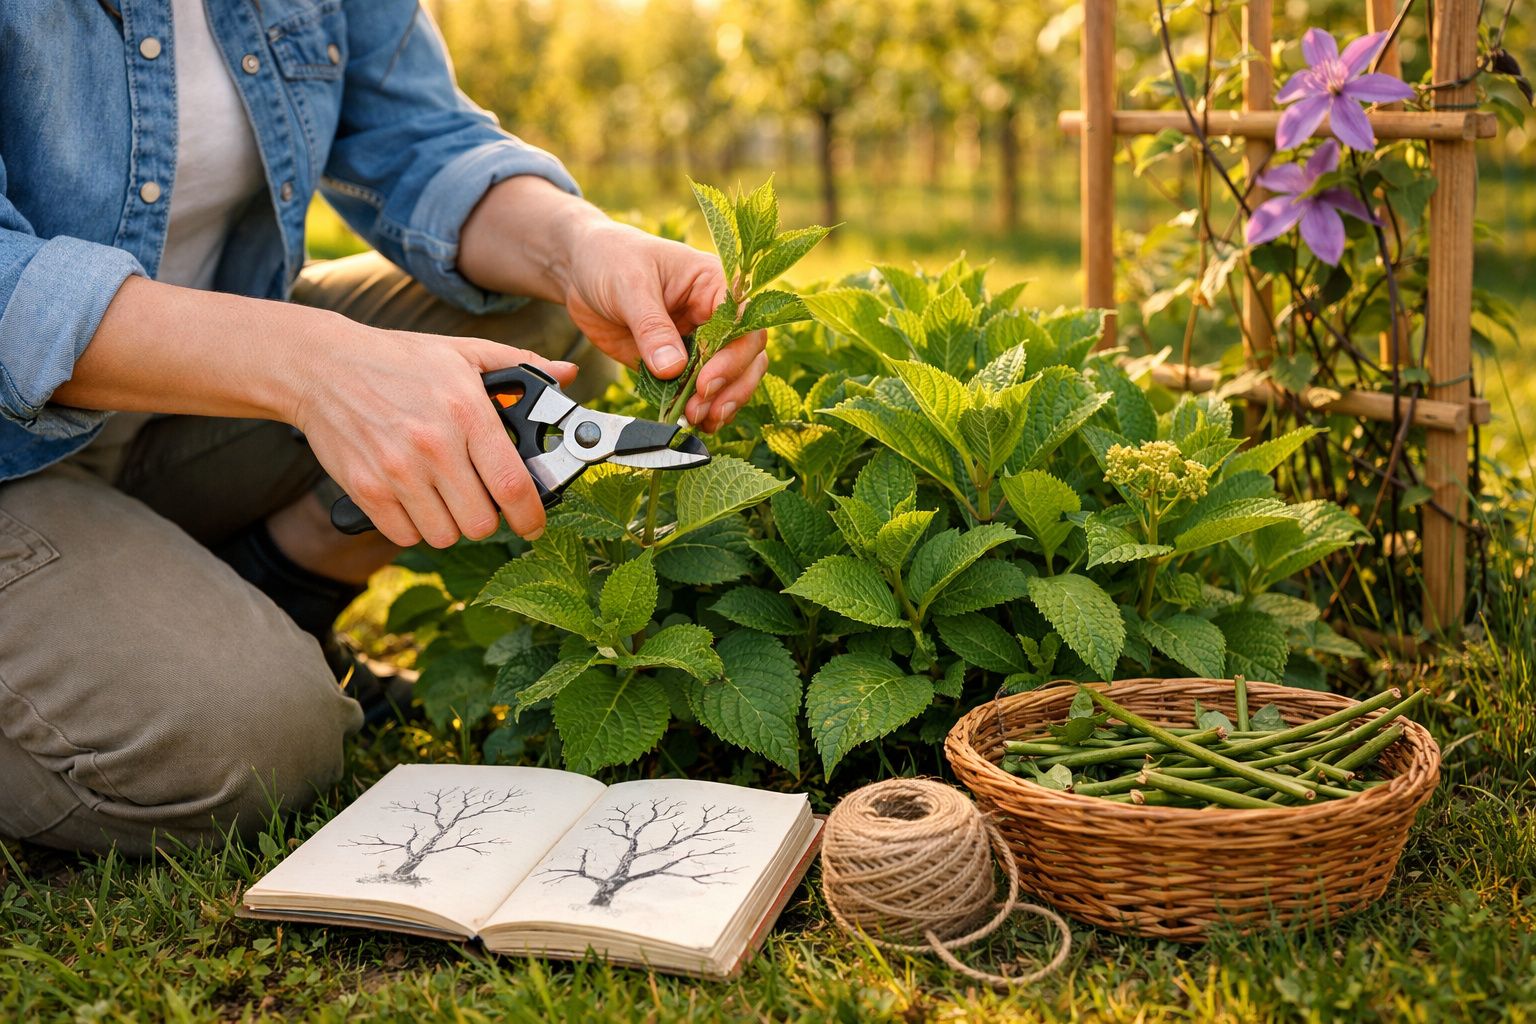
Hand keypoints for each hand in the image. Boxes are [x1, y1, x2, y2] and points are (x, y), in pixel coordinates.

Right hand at [292, 314, 577, 547]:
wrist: (323, 366)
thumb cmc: (398, 361)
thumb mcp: (462, 353)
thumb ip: (519, 365)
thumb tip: (568, 375)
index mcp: (467, 412)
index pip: (513, 486)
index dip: (532, 516)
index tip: (534, 523)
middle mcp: (434, 445)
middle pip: (481, 522)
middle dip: (487, 518)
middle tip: (479, 500)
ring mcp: (397, 470)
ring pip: (444, 535)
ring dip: (450, 525)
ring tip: (443, 497)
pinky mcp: (366, 489)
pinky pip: (405, 536)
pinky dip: (413, 527)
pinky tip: (412, 499)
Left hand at [560, 219, 766, 432]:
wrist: (580, 270)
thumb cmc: (610, 259)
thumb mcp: (629, 285)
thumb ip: (652, 327)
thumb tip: (673, 368)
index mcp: (713, 284)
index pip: (742, 322)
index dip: (733, 355)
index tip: (706, 380)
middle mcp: (714, 315)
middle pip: (747, 354)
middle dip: (731, 385)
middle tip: (700, 407)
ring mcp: (699, 341)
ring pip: (733, 377)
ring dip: (721, 402)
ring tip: (698, 419)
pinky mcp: (679, 364)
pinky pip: (700, 390)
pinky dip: (701, 408)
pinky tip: (694, 422)